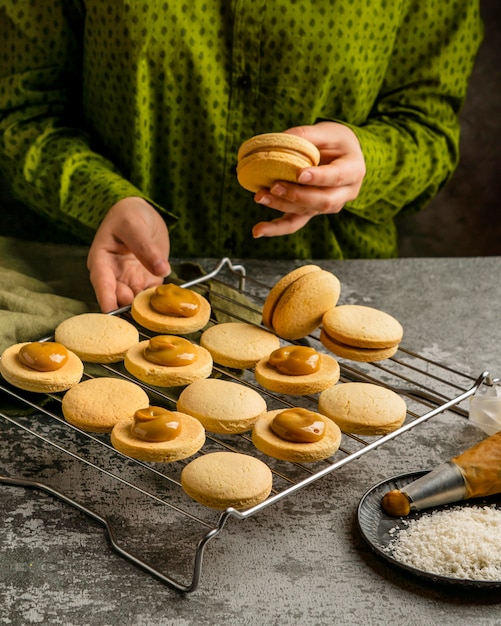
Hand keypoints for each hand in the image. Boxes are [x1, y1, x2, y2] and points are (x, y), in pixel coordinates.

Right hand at [87, 197, 170, 311]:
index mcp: (102, 260)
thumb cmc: (129, 215)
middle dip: (128, 309)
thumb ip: (144, 247)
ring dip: (145, 309)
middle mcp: (114, 276)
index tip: (111, 312)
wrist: (142, 214)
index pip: (102, 283)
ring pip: (135, 302)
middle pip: (118, 298)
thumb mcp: (134, 225)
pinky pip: (152, 297)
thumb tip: (161, 269)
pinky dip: (159, 302)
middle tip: (143, 316)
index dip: (106, 299)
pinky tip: (169, 305)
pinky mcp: (147, 282)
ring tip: (159, 313)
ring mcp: (130, 281)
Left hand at [252, 121, 365, 237]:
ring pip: (306, 212)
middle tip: (275, 186)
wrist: (344, 157)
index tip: (299, 175)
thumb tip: (278, 140)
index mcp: (353, 171)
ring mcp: (327, 206)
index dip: (318, 178)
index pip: (336, 177)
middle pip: (322, 201)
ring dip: (281, 205)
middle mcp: (344, 194)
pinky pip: (294, 223)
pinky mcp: (311, 212)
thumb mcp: (328, 131)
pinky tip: (257, 230)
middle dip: (297, 196)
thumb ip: (306, 135)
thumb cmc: (336, 142)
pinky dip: (275, 228)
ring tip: (260, 196)